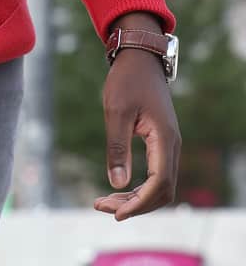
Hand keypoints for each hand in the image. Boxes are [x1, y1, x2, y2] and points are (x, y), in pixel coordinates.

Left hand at [94, 18, 180, 219]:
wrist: (139, 61)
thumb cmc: (126, 82)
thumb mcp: (116, 112)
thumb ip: (117, 147)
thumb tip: (116, 183)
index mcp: (164, 139)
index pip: (159, 183)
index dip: (140, 202)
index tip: (116, 213)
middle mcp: (172, 147)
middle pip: (161, 191)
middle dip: (134, 204)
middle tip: (102, 207)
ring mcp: (168, 146)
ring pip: (159, 185)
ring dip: (135, 198)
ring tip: (104, 202)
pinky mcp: (160, 144)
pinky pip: (155, 175)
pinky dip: (138, 187)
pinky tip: (118, 189)